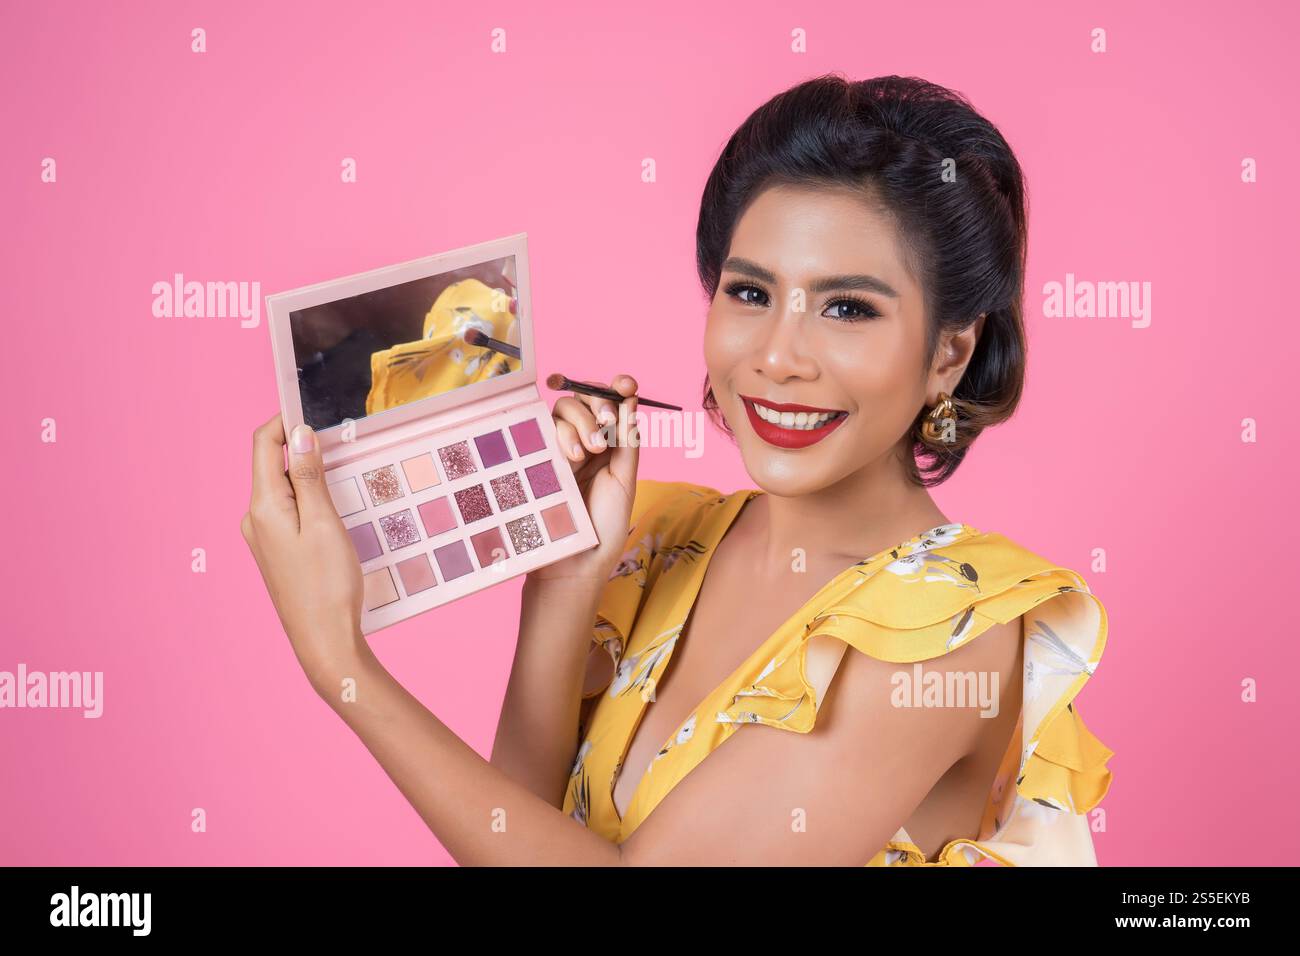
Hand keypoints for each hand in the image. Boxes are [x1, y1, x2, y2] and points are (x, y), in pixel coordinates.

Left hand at [241, 415, 366, 688]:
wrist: (323, 641)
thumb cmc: (327, 585)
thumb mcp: (324, 523)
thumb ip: (310, 476)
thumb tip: (299, 433)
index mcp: (262, 506)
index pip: (263, 445)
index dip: (286, 422)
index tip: (314, 412)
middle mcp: (254, 518)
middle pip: (272, 465)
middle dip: (303, 450)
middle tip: (341, 451)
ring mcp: (263, 537)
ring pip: (283, 489)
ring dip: (309, 478)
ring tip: (342, 487)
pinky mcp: (276, 552)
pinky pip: (288, 511)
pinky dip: (308, 501)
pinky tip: (333, 516)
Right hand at [528, 374, 640, 585]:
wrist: (574, 561)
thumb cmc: (603, 526)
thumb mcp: (624, 481)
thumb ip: (626, 442)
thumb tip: (630, 401)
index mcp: (610, 445)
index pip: (611, 404)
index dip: (616, 388)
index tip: (625, 384)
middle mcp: (586, 442)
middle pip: (586, 399)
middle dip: (597, 404)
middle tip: (606, 427)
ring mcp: (560, 448)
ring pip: (564, 409)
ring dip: (580, 421)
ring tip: (588, 453)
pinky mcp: (539, 457)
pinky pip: (545, 428)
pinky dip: (562, 433)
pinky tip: (572, 457)